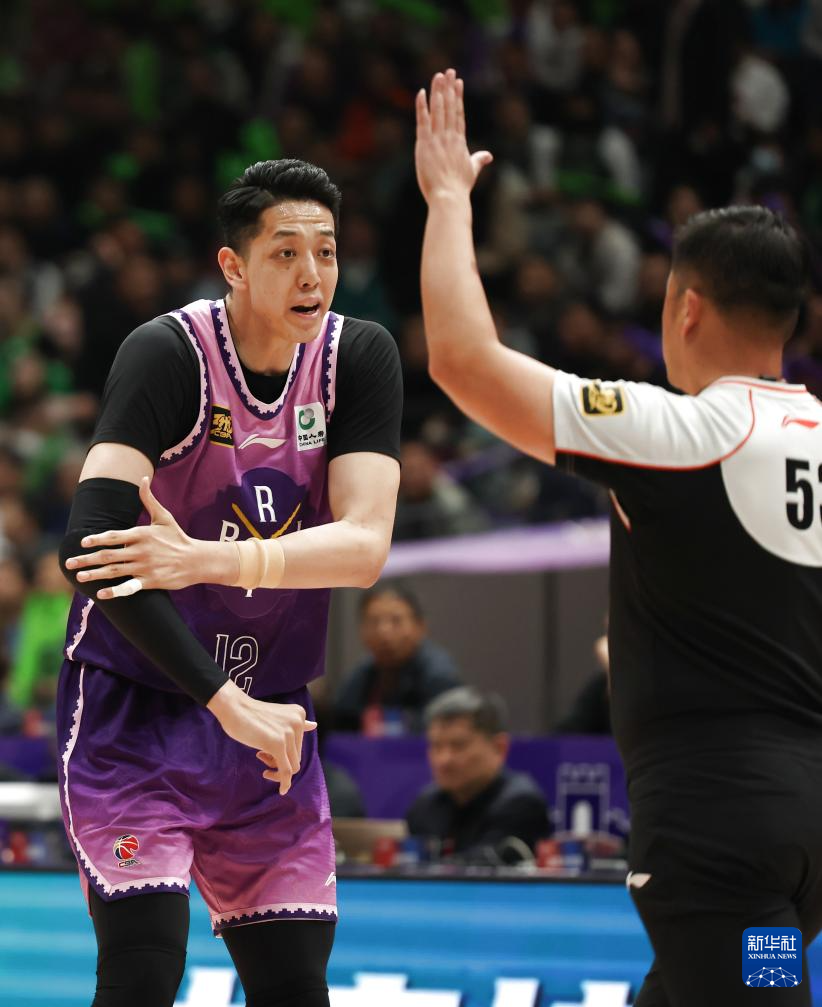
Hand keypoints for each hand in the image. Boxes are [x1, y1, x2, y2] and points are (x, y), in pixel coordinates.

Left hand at [65, 476, 216, 598]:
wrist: (196, 560)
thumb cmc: (178, 537)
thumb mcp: (164, 516)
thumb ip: (149, 499)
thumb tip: (143, 478)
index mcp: (142, 534)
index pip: (114, 536)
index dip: (97, 539)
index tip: (82, 542)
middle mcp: (141, 551)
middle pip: (108, 555)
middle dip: (86, 559)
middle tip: (69, 563)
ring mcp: (145, 567)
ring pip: (114, 571)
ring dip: (95, 574)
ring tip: (79, 577)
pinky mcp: (150, 581)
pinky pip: (129, 587)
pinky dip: (115, 591)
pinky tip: (102, 594)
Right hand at [207, 680, 317, 794]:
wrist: (233, 707)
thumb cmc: (251, 714)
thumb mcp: (278, 717)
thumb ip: (296, 724)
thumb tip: (314, 725)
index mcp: (299, 714)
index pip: (298, 745)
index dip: (284, 753)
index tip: (267, 750)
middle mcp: (298, 722)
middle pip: (296, 757)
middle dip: (280, 761)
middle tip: (261, 755)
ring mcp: (289, 733)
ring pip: (292, 767)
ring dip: (277, 769)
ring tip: (260, 756)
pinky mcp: (277, 744)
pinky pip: (286, 771)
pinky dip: (285, 783)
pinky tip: (282, 790)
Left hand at [415, 68, 492, 204]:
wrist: (450, 197)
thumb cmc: (460, 188)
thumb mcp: (472, 171)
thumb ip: (479, 160)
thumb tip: (489, 156)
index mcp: (460, 142)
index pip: (459, 114)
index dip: (458, 97)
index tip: (458, 82)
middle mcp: (450, 137)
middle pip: (449, 107)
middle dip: (449, 88)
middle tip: (448, 71)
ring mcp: (438, 140)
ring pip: (438, 110)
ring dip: (438, 91)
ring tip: (439, 75)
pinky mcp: (425, 145)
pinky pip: (423, 121)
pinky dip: (422, 107)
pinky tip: (422, 93)